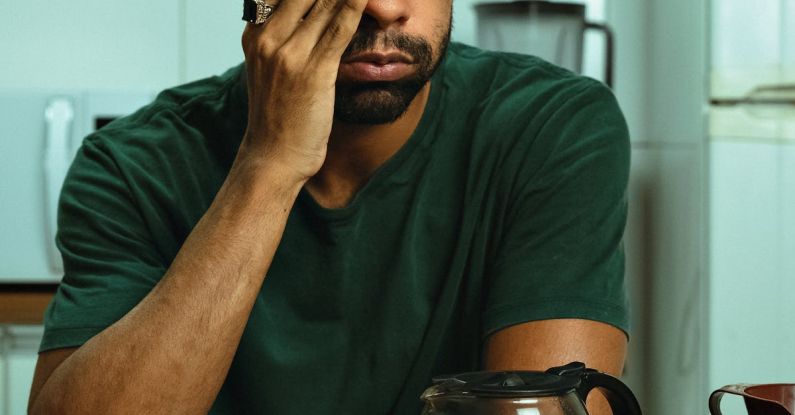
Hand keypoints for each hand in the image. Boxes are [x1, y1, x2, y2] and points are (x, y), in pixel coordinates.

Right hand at [240, 0, 367, 181]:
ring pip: (324, 3)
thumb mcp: (270, 70)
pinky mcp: (314, 72)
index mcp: (255, 35)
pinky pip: (339, 29)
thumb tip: (310, 18)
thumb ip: (283, 40)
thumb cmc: (278, 115)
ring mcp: (289, 55)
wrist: (274, 157)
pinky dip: (356, 7)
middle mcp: (268, 39)